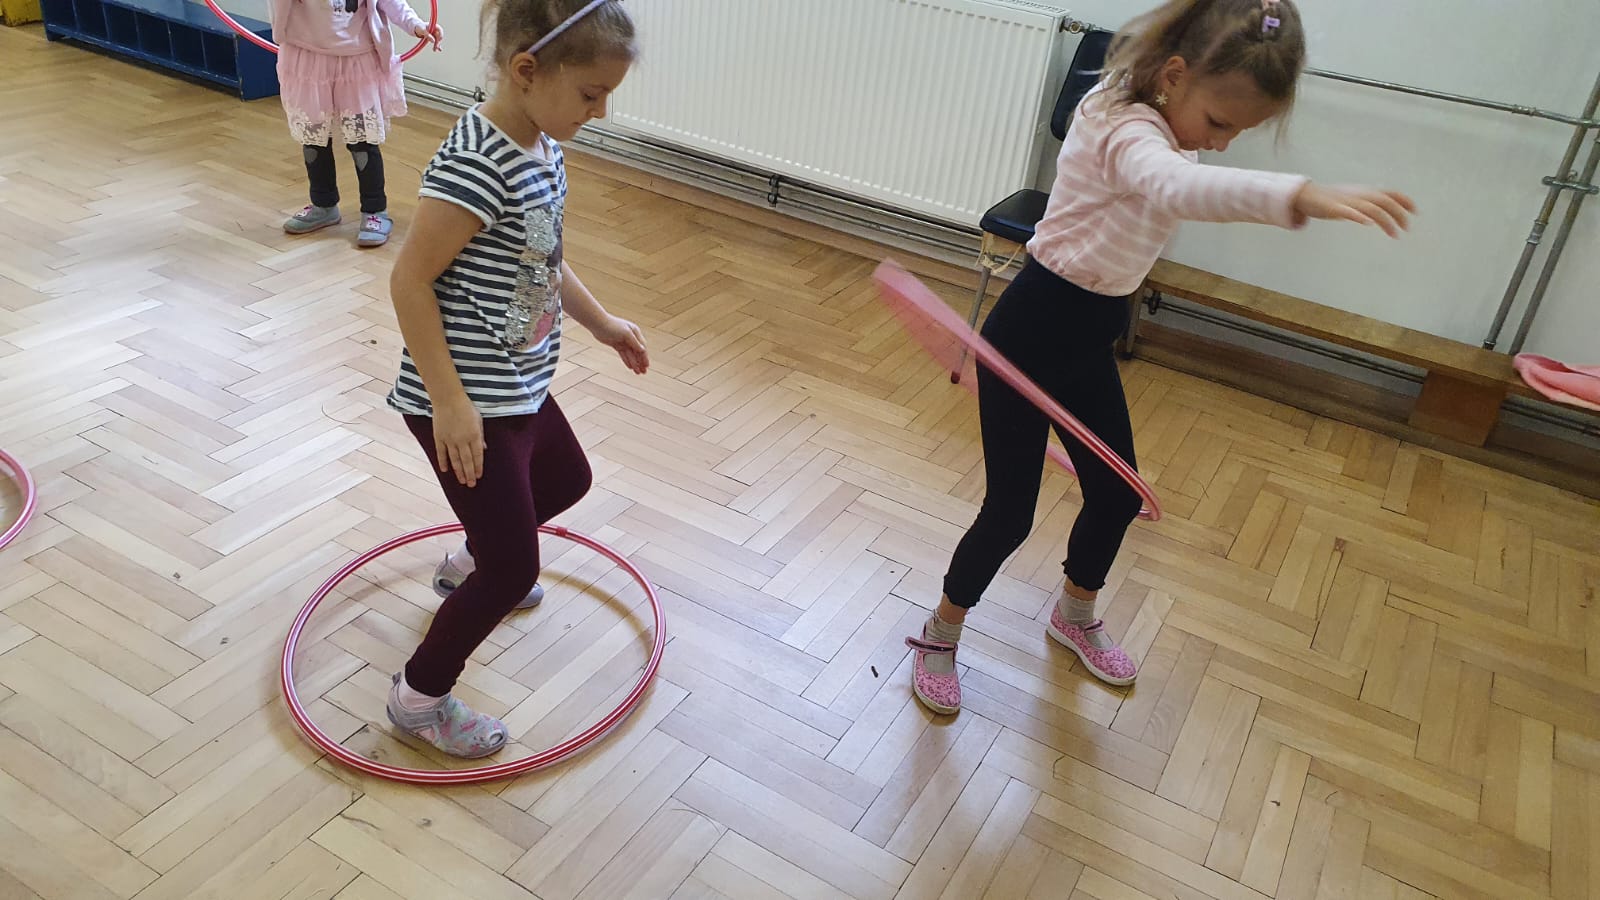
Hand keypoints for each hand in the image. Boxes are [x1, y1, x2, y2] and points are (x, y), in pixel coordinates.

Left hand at [413, 22, 442, 49]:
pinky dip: (436, 45)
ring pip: (437, 40)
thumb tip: (433, 41)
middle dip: (438, 42)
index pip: (440, 30)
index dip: (440, 35)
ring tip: (434, 50)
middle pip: (439, 36)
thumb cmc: (420, 27)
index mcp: (434, 26)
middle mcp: (436, 30)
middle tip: (436, 47)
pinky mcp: (433, 38)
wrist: (417, 28)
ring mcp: (435, 34)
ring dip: (437, 45)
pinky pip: (436, 42)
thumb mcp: (423, 30)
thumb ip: (428, 35)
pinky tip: (438, 49)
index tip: (439, 40)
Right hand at [433, 396, 483, 486]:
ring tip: (461, 481)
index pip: (477, 456)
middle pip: (467, 461)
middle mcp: (462, 440)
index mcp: (474, 435)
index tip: (479, 476)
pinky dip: (443, 462)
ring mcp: (450, 440)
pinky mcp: (439, 437)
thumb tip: (484, 449)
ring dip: (458, 472)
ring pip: (455, 460)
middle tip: (471, 485)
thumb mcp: (479, 420)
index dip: (478, 467)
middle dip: (469, 474)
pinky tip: (445, 471)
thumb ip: (481, 436)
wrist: (448, 398)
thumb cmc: (466, 407)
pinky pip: (441, 453)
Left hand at [591, 314, 649, 373]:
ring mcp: (623, 341)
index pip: (642, 347)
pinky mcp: (617, 345)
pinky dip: (627, 361)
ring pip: (631, 355)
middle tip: (644, 372)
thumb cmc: (612, 326)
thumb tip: (643, 350)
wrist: (598, 323)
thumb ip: (634, 342)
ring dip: (634, 363)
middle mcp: (631, 337)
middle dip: (641, 362)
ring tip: (637, 372)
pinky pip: (623, 354)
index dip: (645, 357)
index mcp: (635, 332)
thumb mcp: (626, 333)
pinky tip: (630, 367)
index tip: (646, 365)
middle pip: (637, 352)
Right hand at [1293, 183, 1416, 237]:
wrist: (1306, 196)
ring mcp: (1348, 201)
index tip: (1415, 212)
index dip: (1404, 201)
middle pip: (1385, 202)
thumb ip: (1366, 201)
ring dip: (1386, 221)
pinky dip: (1360, 216)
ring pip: (1372, 209)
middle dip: (1399, 214)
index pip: (1390, 193)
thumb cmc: (1330, 199)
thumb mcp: (1352, 198)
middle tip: (1407, 229)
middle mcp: (1360, 194)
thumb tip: (1378, 211)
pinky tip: (1368, 223)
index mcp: (1365, 191)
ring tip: (1395, 234)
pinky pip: (1349, 212)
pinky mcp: (1335, 209)